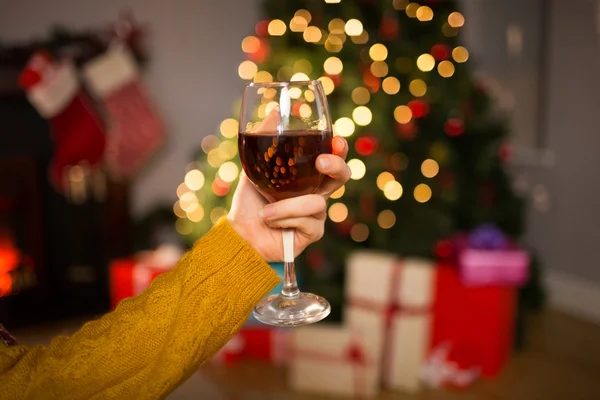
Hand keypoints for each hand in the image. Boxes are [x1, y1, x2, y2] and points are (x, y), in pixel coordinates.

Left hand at [227, 136, 349, 261]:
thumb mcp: (252, 168)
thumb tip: (274, 111)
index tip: (336, 141)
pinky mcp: (313, 233)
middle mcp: (316, 193)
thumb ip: (263, 141)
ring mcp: (316, 214)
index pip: (330, 158)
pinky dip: (286, 219)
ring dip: (288, 206)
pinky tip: (271, 221)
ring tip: (266, 212)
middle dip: (336, 166)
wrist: (240, 234)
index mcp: (307, 176)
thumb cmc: (250, 202)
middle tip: (321, 161)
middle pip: (342, 176)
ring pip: (317, 202)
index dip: (339, 149)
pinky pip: (308, 222)